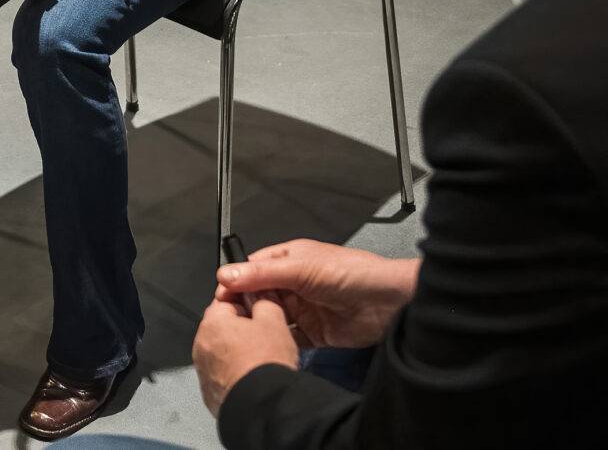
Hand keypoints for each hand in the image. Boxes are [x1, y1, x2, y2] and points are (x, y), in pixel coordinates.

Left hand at [193, 293, 297, 414]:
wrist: (262, 409)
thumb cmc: (266, 361)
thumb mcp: (274, 322)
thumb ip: (265, 301)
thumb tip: (258, 293)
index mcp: (212, 321)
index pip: (227, 298)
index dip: (247, 301)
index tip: (262, 309)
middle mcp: (200, 344)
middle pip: (222, 326)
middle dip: (241, 328)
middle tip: (265, 337)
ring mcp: (202, 370)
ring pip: (221, 351)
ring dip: (236, 351)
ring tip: (260, 360)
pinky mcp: (208, 393)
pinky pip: (221, 374)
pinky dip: (233, 373)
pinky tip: (250, 378)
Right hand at [216, 239, 416, 351]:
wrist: (389, 303)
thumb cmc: (352, 273)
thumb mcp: (302, 268)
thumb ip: (263, 274)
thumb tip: (226, 274)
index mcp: (289, 261)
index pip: (253, 269)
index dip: (235, 282)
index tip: (219, 297)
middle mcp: (294, 284)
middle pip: (259, 296)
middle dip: (244, 306)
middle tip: (229, 320)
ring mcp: (304, 309)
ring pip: (271, 318)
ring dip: (260, 326)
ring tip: (245, 336)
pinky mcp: (314, 334)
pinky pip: (289, 339)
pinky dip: (278, 342)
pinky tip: (269, 346)